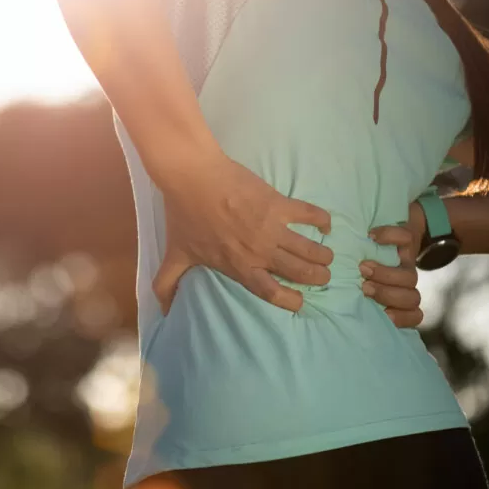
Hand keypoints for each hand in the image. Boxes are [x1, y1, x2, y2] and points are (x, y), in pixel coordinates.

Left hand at [152, 151, 333, 314]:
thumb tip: (161, 311)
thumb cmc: (184, 216)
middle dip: (316, 278)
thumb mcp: (175, 255)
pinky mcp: (278, 204)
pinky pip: (309, 214)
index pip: (271, 293)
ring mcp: (272, 228)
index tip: (299, 301)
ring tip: (328, 258)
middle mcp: (259, 251)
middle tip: (322, 277)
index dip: (290, 301)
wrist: (192, 177)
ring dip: (322, 256)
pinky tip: (326, 224)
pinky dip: (322, 220)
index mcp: (239, 267)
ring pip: (309, 249)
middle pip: (299, 272)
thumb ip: (168, 284)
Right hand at [359, 202, 426, 327]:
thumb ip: (356, 299)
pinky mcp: (408, 239)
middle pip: (411, 299)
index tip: (383, 314)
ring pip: (409, 277)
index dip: (403, 318)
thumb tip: (337, 310)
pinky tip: (371, 237)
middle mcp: (405, 283)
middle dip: (387, 295)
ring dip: (385, 274)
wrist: (394, 223)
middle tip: (365, 287)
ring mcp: (407, 262)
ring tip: (363, 267)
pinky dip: (388, 237)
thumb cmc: (364, 263)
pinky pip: (405, 239)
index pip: (413, 315)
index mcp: (398, 298)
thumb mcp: (361, 285)